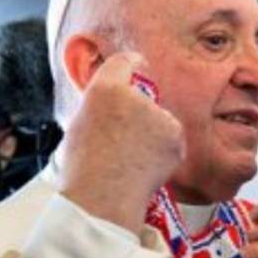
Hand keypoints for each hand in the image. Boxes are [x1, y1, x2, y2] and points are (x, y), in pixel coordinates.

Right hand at [59, 52, 182, 232]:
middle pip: (145, 96)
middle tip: (123, 139)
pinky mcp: (175, 134)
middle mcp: (135, 95)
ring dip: (153, 133)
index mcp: (104, 88)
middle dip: (141, 113)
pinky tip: (146, 165)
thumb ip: (104, 107)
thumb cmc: (86, 166)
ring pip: (160, 120)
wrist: (104, 195)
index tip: (136, 72)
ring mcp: (159, 114)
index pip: (126, 62)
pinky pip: (171, 139)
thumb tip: (120, 106)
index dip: (131, 68)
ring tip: (132, 157)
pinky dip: (164, 150)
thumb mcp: (82, 124)